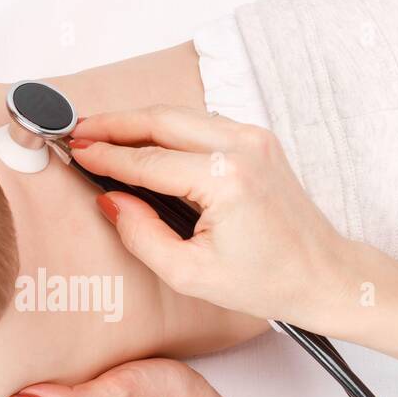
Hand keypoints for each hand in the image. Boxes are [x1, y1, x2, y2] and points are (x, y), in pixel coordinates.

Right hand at [71, 105, 363, 332]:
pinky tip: (143, 139)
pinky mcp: (258, 140)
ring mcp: (253, 138)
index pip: (148, 161)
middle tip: (77, 129)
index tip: (75, 151)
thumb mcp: (190, 273)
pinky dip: (167, 128)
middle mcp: (241, 147)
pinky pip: (201, 124)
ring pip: (180, 115)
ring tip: (101, 132)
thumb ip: (142, 235)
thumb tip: (110, 200)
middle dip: (114, 122)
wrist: (322, 274)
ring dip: (138, 121)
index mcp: (225, 180)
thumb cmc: (265, 281)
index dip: (106, 156)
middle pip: (161, 120)